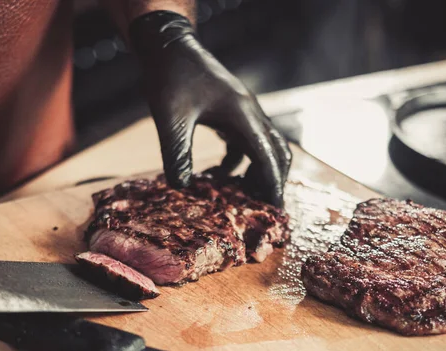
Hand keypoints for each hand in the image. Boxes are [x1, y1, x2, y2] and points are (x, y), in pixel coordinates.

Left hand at [129, 11, 291, 206]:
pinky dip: (240, 161)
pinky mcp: (233, 112)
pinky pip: (246, 141)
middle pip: (277, 152)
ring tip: (241, 196)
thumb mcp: (170, 118)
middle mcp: (250, 113)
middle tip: (262, 207)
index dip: (272, 184)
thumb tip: (181, 187)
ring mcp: (244, 112)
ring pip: (264, 147)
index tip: (275, 208)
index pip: (268, 156)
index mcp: (242, 115)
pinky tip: (219, 175)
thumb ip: (176, 153)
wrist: (169, 47)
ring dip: (257, 172)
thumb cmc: (171, 77)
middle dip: (272, 180)